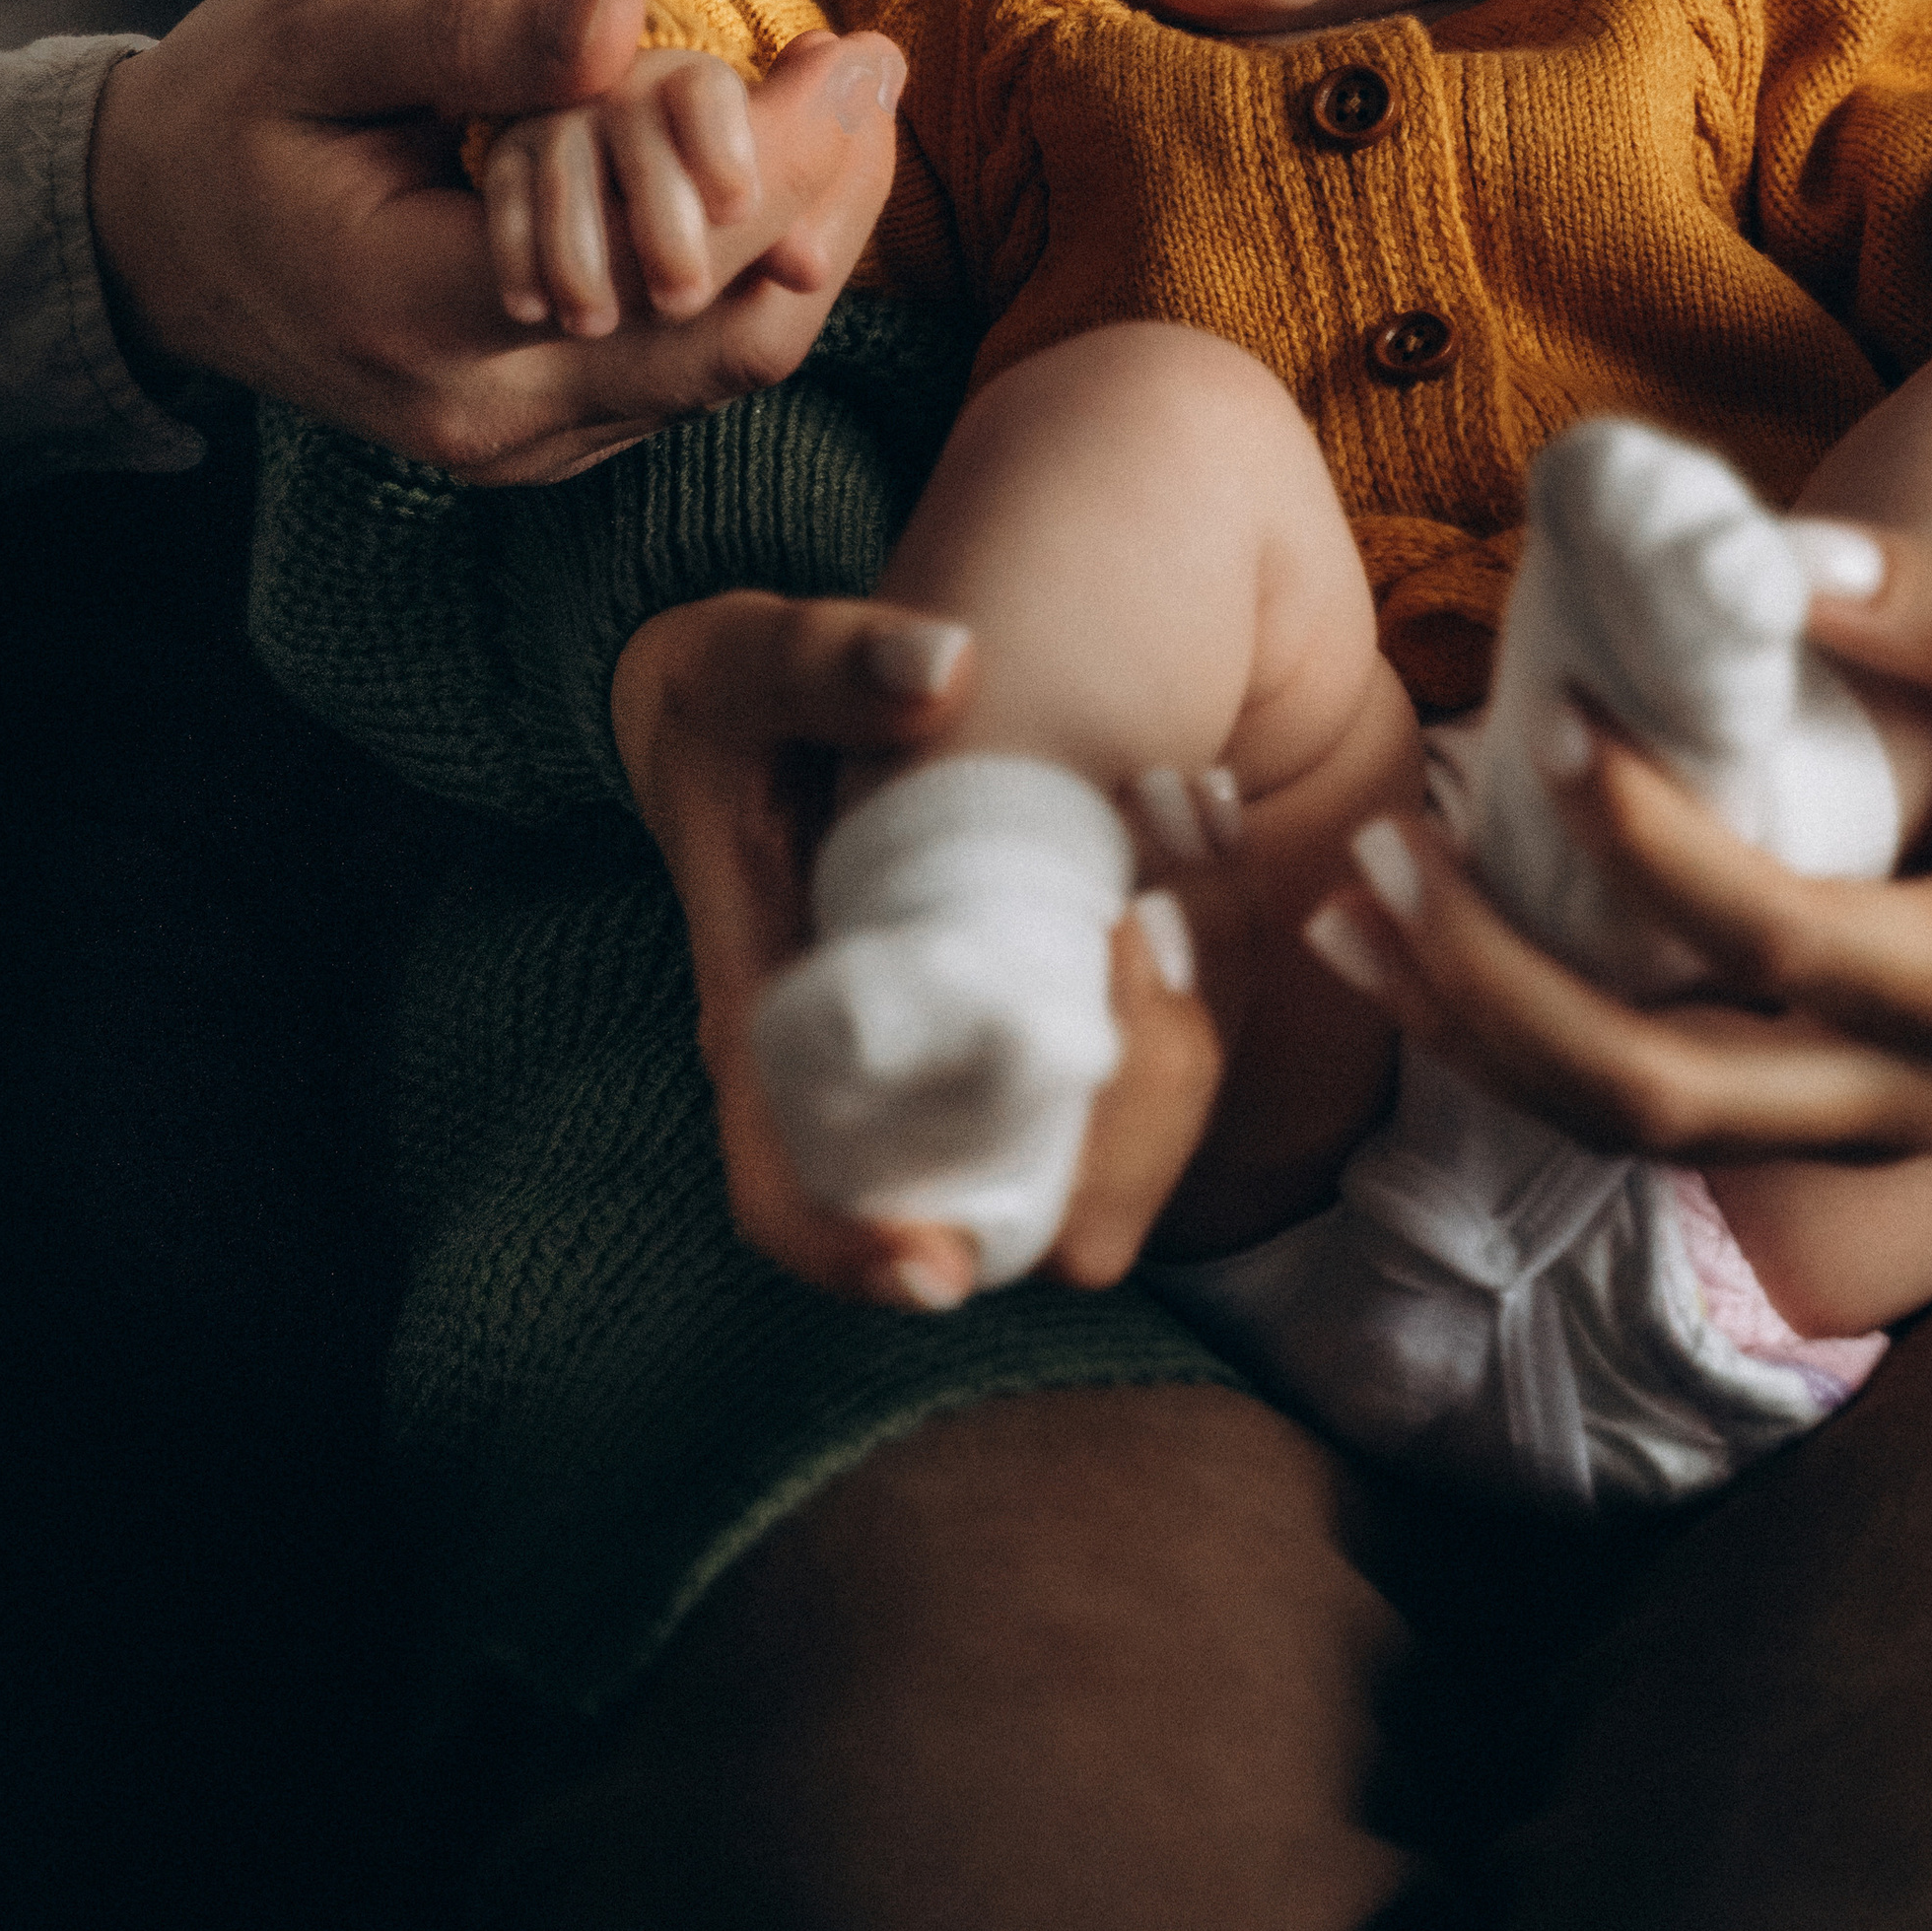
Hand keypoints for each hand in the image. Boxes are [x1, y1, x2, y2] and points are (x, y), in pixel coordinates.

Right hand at [89, 0, 899, 481]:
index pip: (660, 267)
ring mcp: (518, 444)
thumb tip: (623, 12)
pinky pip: (686, 372)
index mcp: (417, 314)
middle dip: (829, 200)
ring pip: (727, 369)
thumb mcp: (326, 31)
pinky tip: (779, 168)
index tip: (852, 49)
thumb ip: (473, 30)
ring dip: (805, 235)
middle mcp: (484, 412)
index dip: (782, 158)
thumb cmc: (232, 109)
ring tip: (850, 102)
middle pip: (730, 342)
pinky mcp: (542, 435)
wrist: (149, 236)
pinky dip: (748, 269)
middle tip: (880, 69)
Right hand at [610, 596, 1223, 1305]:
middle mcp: (868, 1070)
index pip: (788, 1189)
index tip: (938, 1268)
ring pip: (1103, 1138)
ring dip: (1183, 1015)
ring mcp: (959, 1054)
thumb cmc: (727, 701)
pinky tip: (1204, 833)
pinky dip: (1199, 969)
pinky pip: (1141, 1055)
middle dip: (1112, 1104)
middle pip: (996, 1195)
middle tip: (1154, 914)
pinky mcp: (1027, 1014)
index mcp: (768, 1015)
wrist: (743, 708)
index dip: (853, 1250)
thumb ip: (823, 664)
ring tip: (1193, 834)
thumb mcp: (739, 662)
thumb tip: (942, 669)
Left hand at [1305, 534, 1931, 1161]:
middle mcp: (1916, 1092)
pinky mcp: (1829, 1118)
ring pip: (1632, 1133)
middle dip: (1492, 986)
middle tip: (1372, 855)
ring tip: (1345, 914)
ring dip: (1475, 1032)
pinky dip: (1525, 1047)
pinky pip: (1654, 1116)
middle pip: (1658, 1096)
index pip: (1777, 942)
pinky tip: (1427, 959)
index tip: (1555, 724)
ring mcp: (1867, 1128)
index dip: (1651, 842)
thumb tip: (1764, 551)